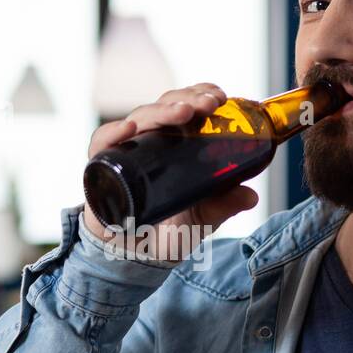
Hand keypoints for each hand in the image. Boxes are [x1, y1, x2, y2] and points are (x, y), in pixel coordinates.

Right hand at [82, 83, 258, 261]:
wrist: (135, 257)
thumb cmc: (168, 231)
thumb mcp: (202, 219)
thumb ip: (223, 206)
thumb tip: (251, 196)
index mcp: (176, 144)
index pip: (186, 107)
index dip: (201, 95)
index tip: (220, 97)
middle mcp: (151, 141)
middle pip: (165, 106)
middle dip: (187, 99)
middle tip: (208, 104)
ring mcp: (126, 152)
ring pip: (139, 118)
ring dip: (161, 111)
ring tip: (182, 113)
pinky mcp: (102, 168)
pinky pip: (101, 143)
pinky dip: (112, 133)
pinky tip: (128, 130)